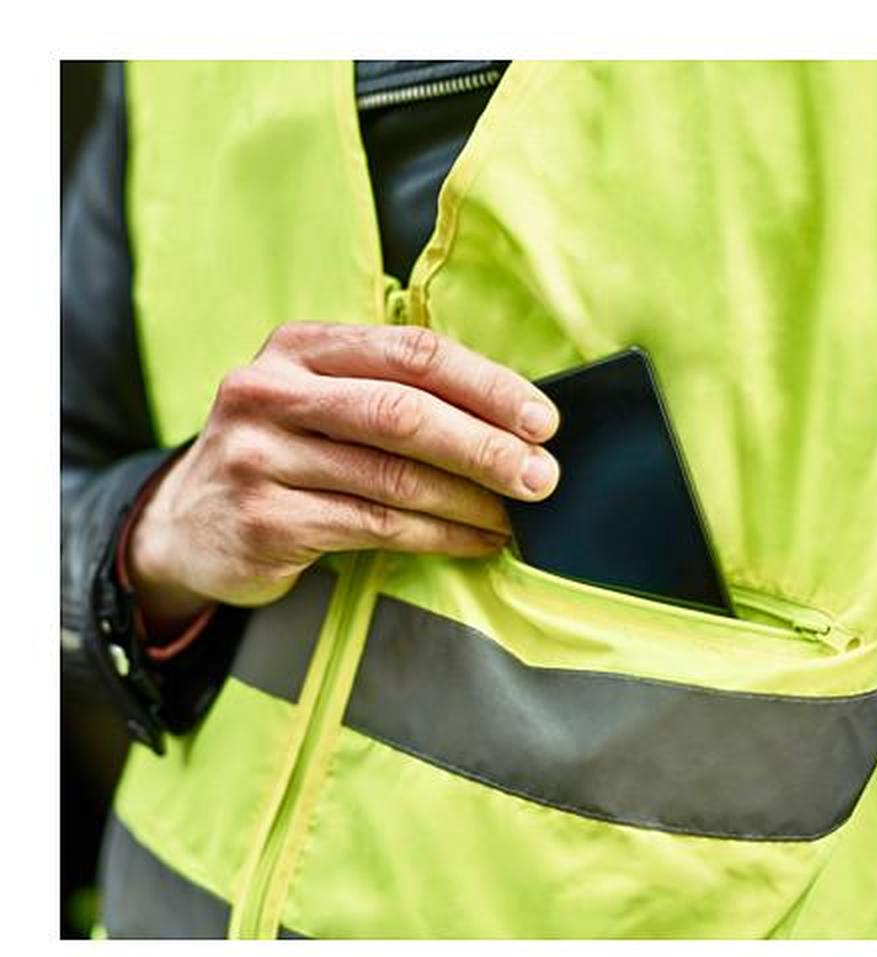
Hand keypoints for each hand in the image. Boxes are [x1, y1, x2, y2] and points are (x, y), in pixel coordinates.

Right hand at [126, 322, 560, 636]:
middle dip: (485, 446)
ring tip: (515, 515)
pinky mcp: (264, 519)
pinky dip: (438, 536)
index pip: (411, 353)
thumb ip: (391, 393)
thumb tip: (508, 420)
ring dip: (469, 500)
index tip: (541, 420)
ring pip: (392, 478)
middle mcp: (271, 391)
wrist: (187, 524)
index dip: (485, 384)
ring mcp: (260, 456)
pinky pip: (374, 527)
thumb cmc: (283, 453)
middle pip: (402, 413)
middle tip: (541, 476)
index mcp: (299, 346)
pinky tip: (475, 541)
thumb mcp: (319, 401)